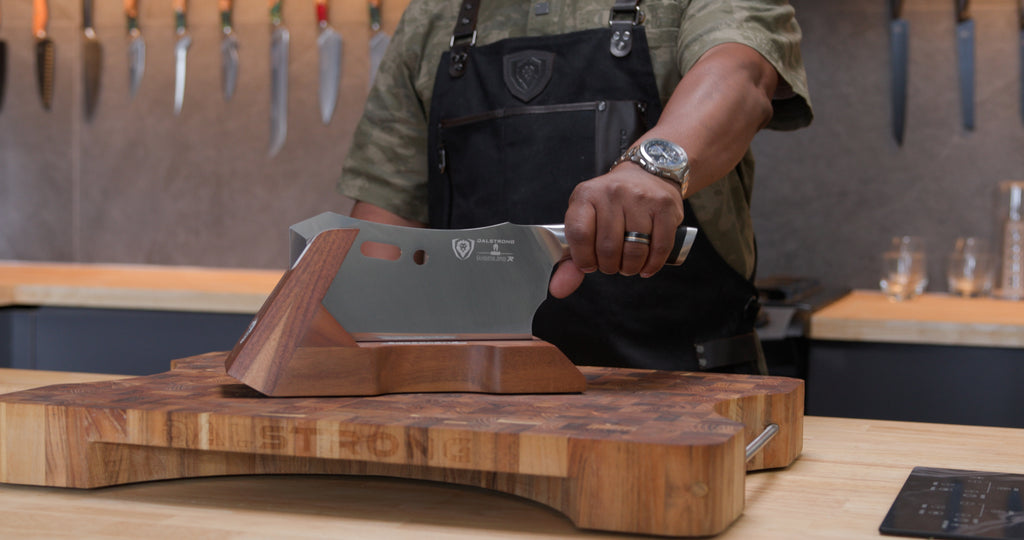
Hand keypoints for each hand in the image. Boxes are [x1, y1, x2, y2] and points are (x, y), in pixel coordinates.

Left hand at [550, 163, 684, 297]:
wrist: (647, 174)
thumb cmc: (610, 205)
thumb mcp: (586, 222)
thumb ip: (570, 259)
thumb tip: (558, 289)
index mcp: (586, 195)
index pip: (579, 234)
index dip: (583, 258)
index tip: (589, 264)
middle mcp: (612, 193)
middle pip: (608, 247)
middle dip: (609, 266)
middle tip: (612, 265)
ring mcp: (640, 198)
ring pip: (634, 250)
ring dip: (631, 267)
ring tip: (628, 265)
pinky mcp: (665, 206)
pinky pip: (659, 247)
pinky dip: (652, 264)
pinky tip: (646, 266)